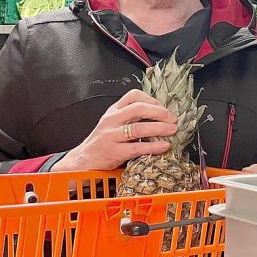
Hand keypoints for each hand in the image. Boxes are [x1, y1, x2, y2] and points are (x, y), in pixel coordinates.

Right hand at [52, 89, 176, 171]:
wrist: (84, 161)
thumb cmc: (103, 142)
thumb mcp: (113, 124)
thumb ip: (130, 117)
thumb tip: (160, 115)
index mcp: (113, 111)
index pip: (133, 95)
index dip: (151, 99)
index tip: (163, 106)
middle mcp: (112, 120)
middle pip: (138, 109)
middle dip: (159, 112)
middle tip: (172, 118)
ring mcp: (111, 136)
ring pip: (139, 128)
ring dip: (160, 128)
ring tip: (172, 130)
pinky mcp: (114, 152)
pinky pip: (137, 148)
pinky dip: (154, 147)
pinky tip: (164, 146)